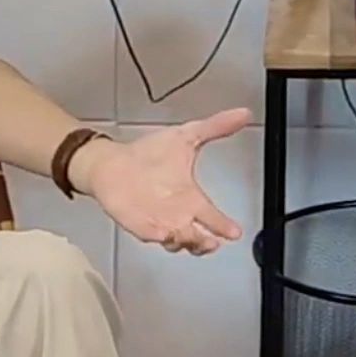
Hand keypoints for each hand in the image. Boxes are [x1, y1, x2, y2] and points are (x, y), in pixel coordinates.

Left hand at [77, 107, 248, 254]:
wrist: (112, 163)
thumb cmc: (148, 154)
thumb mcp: (186, 137)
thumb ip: (215, 127)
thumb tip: (243, 114)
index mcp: (190, 197)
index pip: (213, 217)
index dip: (225, 226)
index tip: (235, 232)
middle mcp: (178, 214)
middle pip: (199, 238)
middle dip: (207, 242)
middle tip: (213, 241)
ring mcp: (160, 222)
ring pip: (179, 242)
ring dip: (188, 242)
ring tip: (195, 238)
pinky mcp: (140, 226)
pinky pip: (153, 237)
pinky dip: (162, 237)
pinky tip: (167, 233)